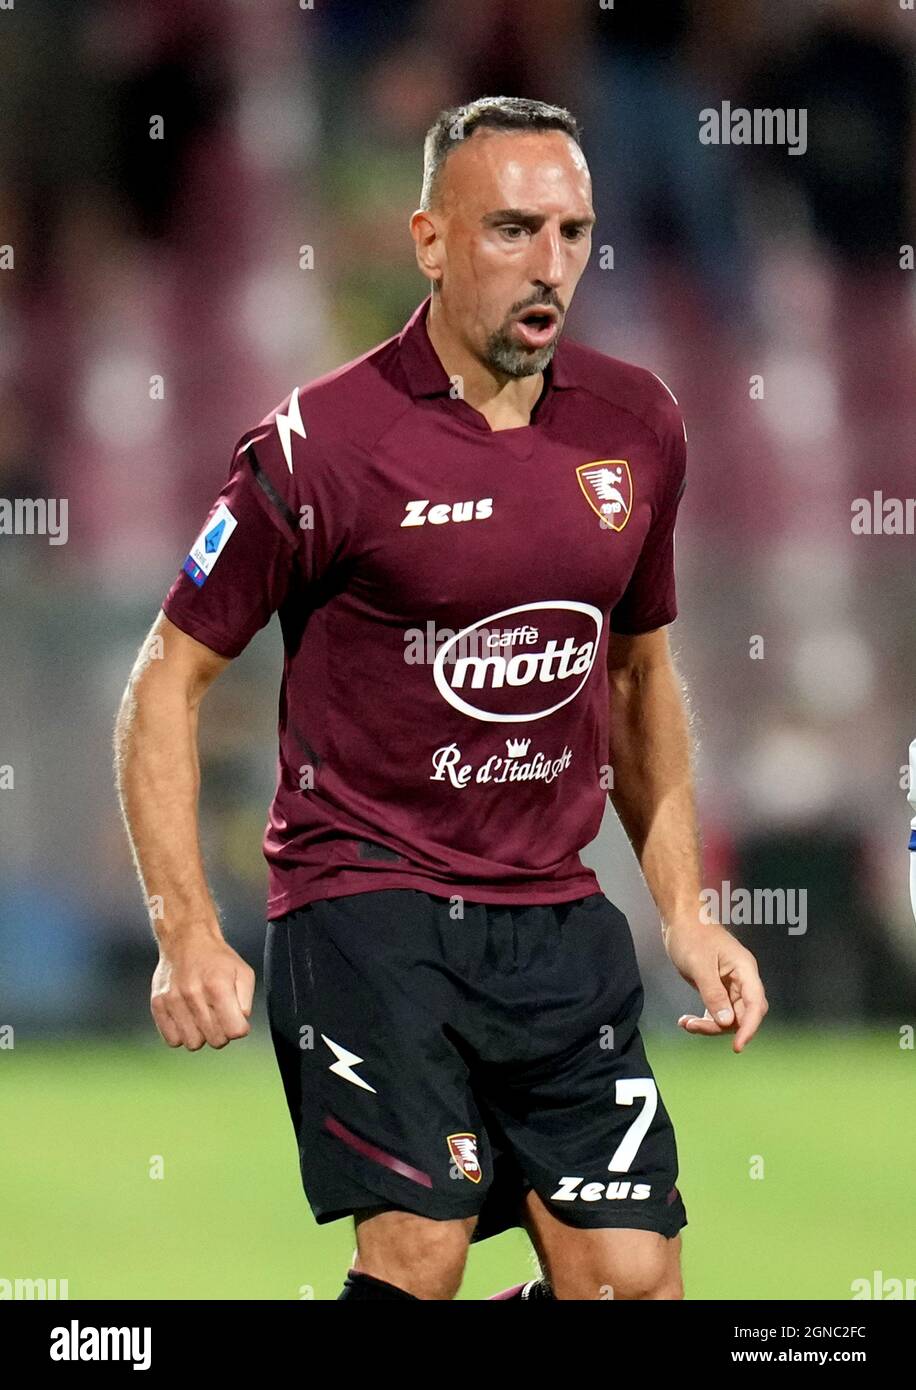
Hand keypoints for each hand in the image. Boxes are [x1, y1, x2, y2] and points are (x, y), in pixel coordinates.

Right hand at [151, 933, 254, 1049]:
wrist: (186, 940)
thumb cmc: (216, 959)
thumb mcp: (243, 972)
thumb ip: (246, 1001)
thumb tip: (240, 1023)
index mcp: (218, 987)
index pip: (235, 1031)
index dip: (240, 1028)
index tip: (236, 1019)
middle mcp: (194, 995)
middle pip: (216, 1041)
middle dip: (222, 1032)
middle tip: (219, 1016)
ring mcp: (173, 1001)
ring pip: (193, 1044)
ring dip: (201, 1035)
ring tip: (202, 1017)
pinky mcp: (157, 1005)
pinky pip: (173, 1040)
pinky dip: (182, 1034)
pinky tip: (187, 1019)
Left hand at [664, 920, 767, 1052]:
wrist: (680, 918)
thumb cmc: (691, 935)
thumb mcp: (700, 965)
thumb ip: (713, 994)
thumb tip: (727, 1022)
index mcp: (745, 970)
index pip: (755, 1005)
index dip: (749, 1028)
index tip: (737, 1047)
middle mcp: (742, 979)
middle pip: (743, 1015)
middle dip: (721, 1027)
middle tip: (694, 1026)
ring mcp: (731, 984)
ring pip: (729, 1016)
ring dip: (710, 1025)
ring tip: (686, 1023)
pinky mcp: (718, 987)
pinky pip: (718, 1011)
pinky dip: (705, 1019)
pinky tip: (686, 1021)